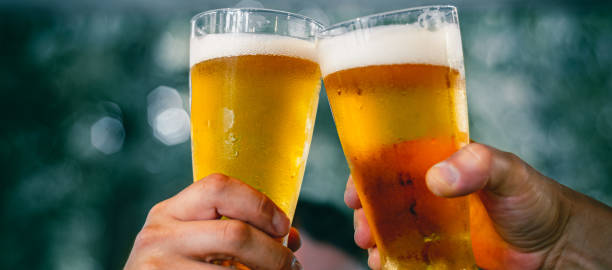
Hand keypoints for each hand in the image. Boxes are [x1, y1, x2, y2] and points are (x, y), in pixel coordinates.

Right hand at [124, 173, 301, 269]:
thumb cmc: (174, 267)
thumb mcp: (192, 241)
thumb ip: (234, 229)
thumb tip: (292, 239)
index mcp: (169, 212)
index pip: (218, 187)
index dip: (259, 203)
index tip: (283, 225)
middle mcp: (159, 236)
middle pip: (235, 234)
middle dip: (274, 252)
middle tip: (291, 266)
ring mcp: (159, 268)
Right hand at [346, 143, 611, 269]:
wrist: (554, 246)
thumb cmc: (533, 199)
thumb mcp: (508, 172)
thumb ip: (478, 165)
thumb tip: (437, 178)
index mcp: (439, 161)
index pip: (392, 158)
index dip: (368, 171)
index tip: (355, 191)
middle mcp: (429, 189)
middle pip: (383, 195)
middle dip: (366, 211)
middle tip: (363, 228)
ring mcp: (431, 220)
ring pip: (389, 224)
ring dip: (373, 235)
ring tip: (373, 249)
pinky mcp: (437, 247)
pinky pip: (404, 250)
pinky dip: (390, 256)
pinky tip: (386, 263)